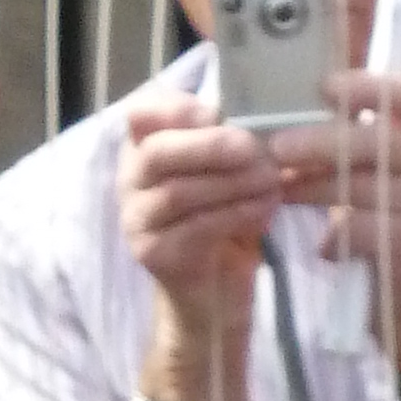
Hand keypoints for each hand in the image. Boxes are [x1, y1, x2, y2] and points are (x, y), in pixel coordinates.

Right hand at [116, 90, 278, 379]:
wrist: (215, 292)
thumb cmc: (224, 222)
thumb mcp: (229, 175)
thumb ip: (231, 145)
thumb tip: (261, 121)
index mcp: (144, 150)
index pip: (141, 114)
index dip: (176, 109)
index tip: (217, 114)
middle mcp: (130, 181)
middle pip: (156, 153)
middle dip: (209, 146)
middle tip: (254, 149)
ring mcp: (136, 220)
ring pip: (178, 192)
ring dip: (231, 183)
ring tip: (271, 180)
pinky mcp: (152, 254)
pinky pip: (194, 227)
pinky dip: (234, 214)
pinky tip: (263, 208)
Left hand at [261, 71, 400, 363]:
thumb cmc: (387, 207)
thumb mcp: (380, 161)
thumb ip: (352, 129)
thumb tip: (284, 103)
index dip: (365, 87)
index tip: (323, 87)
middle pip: (378, 141)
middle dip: (319, 142)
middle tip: (275, 147)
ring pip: (362, 185)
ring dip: (311, 188)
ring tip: (279, 189)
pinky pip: (364, 229)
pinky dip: (335, 236)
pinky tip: (321, 244)